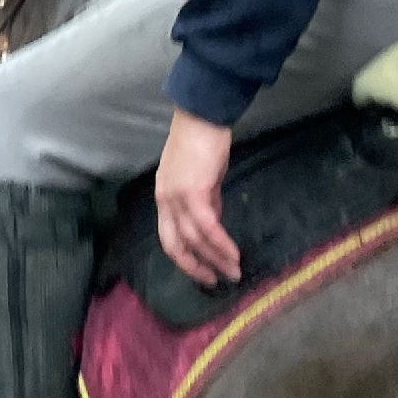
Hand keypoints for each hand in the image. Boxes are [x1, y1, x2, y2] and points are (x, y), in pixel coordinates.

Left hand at [156, 110, 240, 288]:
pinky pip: (208, 226)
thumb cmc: (204, 142)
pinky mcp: (194, 192)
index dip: (184, 258)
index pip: (169, 236)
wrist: (203, 116)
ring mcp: (176, 196)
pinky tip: (233, 254)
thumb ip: (205, 201)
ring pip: (194, 239)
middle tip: (215, 281)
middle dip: (195, 267)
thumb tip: (213, 224)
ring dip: (215, 259)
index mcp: (164, 196)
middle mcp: (165, 199)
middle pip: (175, 245)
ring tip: (233, 272)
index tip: (202, 271)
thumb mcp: (201, 177)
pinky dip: (221, 243)